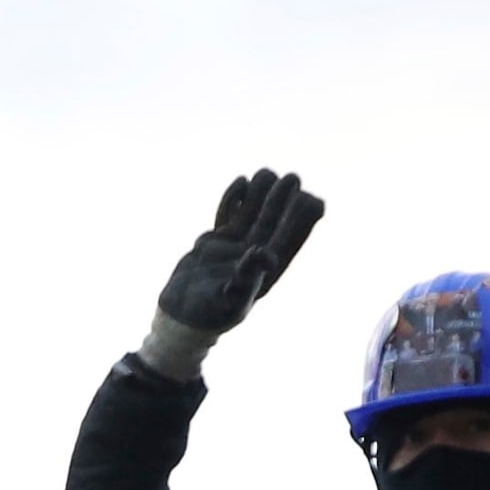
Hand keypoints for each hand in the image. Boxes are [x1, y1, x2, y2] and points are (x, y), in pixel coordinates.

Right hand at [145, 170, 324, 373]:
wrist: (179, 316)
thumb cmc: (208, 314)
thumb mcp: (230, 298)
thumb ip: (249, 276)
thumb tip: (266, 254)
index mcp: (267, 272)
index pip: (290, 240)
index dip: (302, 220)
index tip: (309, 199)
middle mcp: (254, 258)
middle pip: (273, 222)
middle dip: (283, 200)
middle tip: (293, 178)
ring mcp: (234, 249)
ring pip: (251, 215)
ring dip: (260, 195)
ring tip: (266, 173)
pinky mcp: (215, 244)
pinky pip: (228, 216)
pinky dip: (234, 200)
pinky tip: (242, 182)